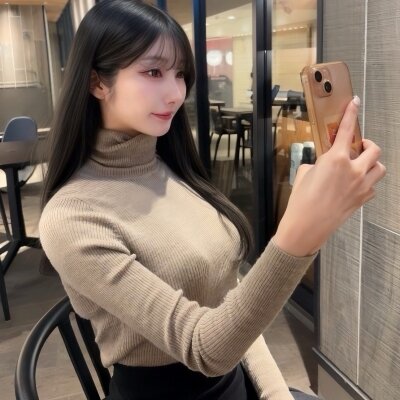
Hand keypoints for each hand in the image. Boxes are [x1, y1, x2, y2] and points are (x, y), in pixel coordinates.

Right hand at [274, 96, 385, 256]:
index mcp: (336, 159)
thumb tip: (324, 164)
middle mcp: (354, 170)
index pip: (347, 130)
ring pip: (380, 167)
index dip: (351, 114)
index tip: (355, 103)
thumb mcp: (304, 174)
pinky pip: (373, 186)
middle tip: (357, 148)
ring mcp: (361, 186)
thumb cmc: (301, 201)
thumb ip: (318, 163)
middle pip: (374, 149)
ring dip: (372, 163)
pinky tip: (354, 186)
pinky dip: (367, 182)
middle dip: (367, 145)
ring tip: (360, 167)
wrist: (306, 226)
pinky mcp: (363, 200)